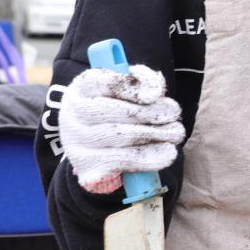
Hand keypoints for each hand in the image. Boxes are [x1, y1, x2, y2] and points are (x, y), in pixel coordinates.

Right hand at [59, 64, 183, 194]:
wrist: (91, 150)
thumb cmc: (112, 113)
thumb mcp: (121, 92)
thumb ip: (140, 83)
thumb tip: (154, 89)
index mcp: (80, 88)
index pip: (105, 83)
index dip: (132, 87)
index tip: (155, 94)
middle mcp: (73, 114)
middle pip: (116, 111)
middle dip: (151, 112)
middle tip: (174, 113)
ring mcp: (77, 143)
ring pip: (122, 135)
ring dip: (156, 133)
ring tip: (176, 132)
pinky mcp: (88, 167)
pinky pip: (124, 160)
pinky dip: (151, 156)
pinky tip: (168, 152)